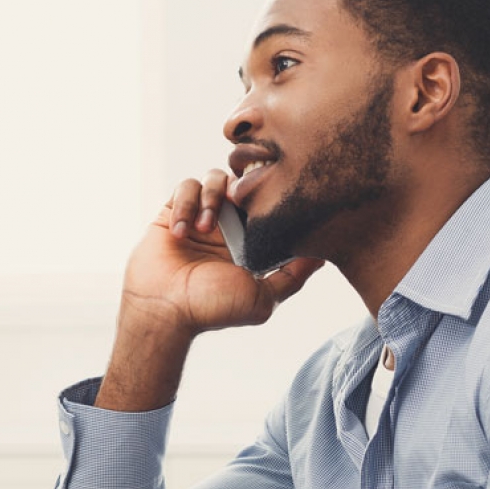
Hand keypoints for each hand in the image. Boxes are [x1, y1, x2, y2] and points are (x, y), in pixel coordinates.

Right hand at [121, 169, 325, 336]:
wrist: (165, 311)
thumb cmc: (213, 309)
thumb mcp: (264, 297)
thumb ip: (293, 275)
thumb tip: (325, 255)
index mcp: (251, 239)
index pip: (268, 202)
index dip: (272, 194)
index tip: (273, 197)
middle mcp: (228, 224)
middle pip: (244, 181)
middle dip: (244, 186)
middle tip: (239, 201)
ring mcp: (201, 215)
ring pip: (216, 177)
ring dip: (212, 197)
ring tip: (205, 227)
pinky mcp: (173, 211)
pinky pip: (185, 186)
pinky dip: (186, 204)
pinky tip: (182, 232)